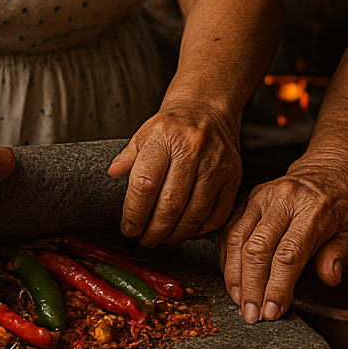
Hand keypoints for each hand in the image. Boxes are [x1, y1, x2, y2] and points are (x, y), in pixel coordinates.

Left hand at [109, 103, 241, 247]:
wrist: (208, 108)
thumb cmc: (172, 126)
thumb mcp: (143, 134)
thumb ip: (128, 157)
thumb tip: (113, 173)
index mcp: (165, 138)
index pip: (145, 184)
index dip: (134, 213)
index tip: (128, 227)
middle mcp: (193, 149)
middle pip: (171, 204)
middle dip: (154, 230)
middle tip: (145, 239)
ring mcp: (217, 164)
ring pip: (195, 213)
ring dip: (176, 234)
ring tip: (163, 238)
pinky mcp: (234, 176)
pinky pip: (218, 214)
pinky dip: (200, 230)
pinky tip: (186, 231)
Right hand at [219, 158, 347, 322]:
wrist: (328, 167)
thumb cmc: (343, 202)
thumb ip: (341, 254)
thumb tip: (328, 278)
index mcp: (314, 209)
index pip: (289, 254)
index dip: (278, 287)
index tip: (273, 312)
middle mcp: (283, 199)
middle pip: (258, 248)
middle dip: (252, 287)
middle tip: (252, 316)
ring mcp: (261, 197)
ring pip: (237, 239)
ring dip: (235, 276)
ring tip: (239, 302)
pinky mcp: (247, 198)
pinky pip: (229, 230)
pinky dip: (227, 258)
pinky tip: (232, 280)